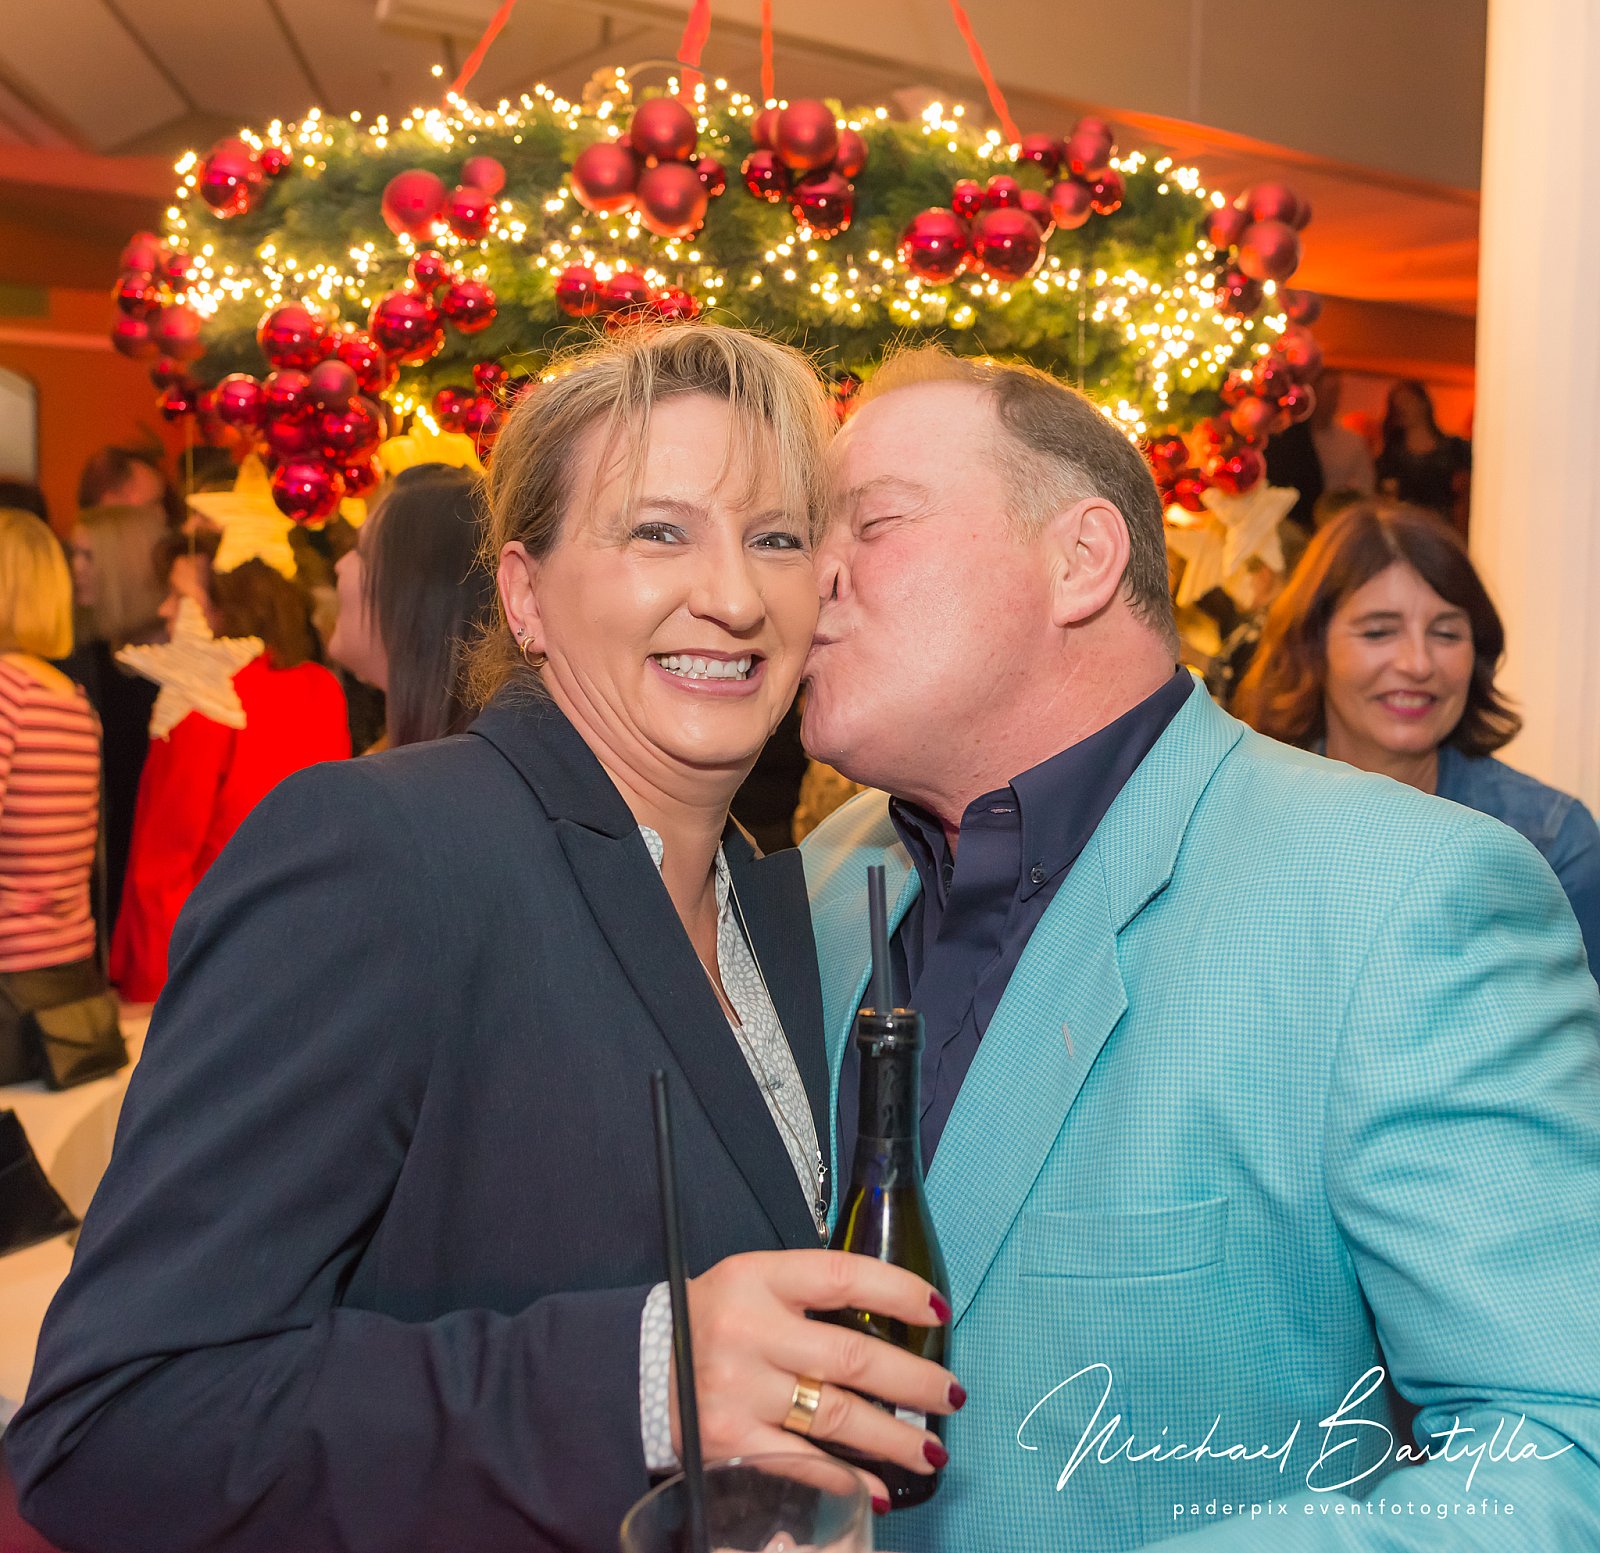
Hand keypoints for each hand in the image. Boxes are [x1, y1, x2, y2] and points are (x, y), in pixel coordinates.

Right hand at [670, 1250, 961, 1507]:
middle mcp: (747, 1331)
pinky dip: (848, 1480)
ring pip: (838, 1416)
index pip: (842, 1276)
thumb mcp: (752, 1283)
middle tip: (950, 1393)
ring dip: (894, 1437)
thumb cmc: (712, 1320)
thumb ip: (811, 1294)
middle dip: (914, 1380)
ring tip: (930, 1446)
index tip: (937, 1310)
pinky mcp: (728, 1443)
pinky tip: (878, 1488)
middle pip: (852, 1357)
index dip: (898, 1290)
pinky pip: (804, 1463)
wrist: (638, 1363)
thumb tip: (894, 1318)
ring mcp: (737, 1390)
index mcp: (757, 1278)